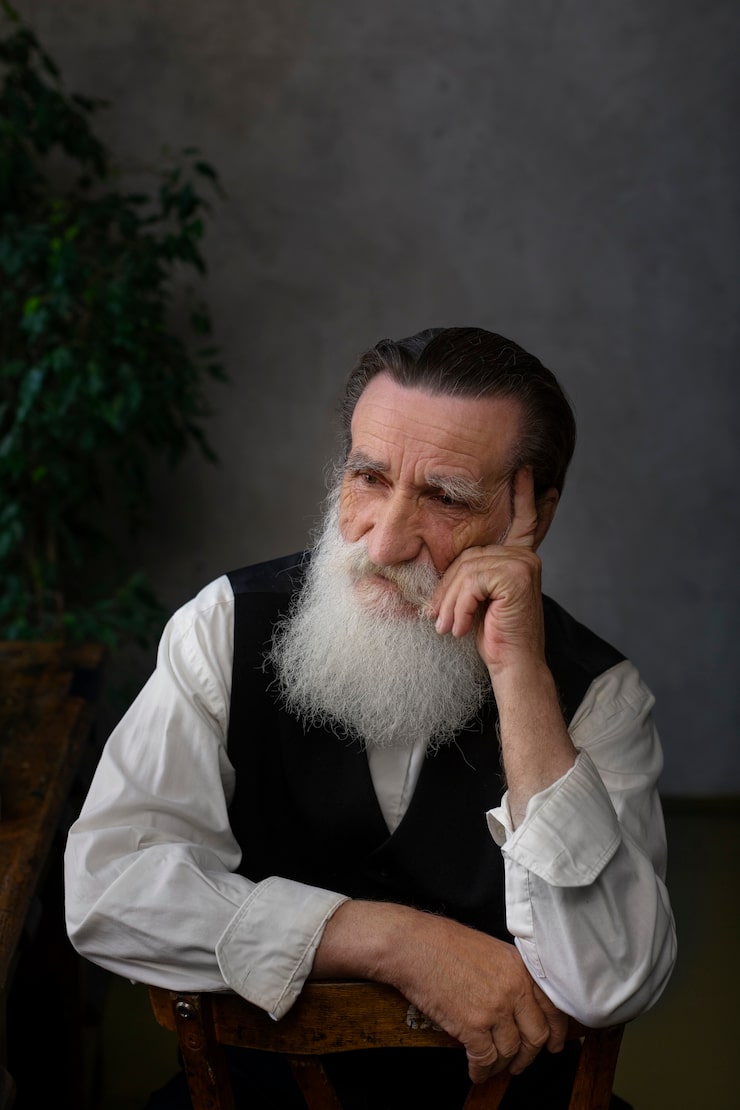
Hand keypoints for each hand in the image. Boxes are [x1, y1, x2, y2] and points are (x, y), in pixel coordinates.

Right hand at [313, 901, 567, 1083]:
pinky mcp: (472, 1027)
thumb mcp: (490, 950)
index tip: (555, 1044)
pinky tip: (475, 1072)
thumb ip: (511, 975)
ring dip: (502, 1065)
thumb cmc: (443, 943)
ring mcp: (494, 1009)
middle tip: (521, 1063)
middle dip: (529, 1055)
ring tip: (492, 1067)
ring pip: (511, 1052)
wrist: (412, 946)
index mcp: (520, 967)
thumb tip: (520, 1004)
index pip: (552, 1007)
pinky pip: (485, 1059)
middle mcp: (513, 989)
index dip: (557, 1031)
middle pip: (536, 1035)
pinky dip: (481, 1070)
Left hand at [431, 468, 545, 672]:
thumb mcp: (476, 597)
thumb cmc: (491, 635)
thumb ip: (471, 574)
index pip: (521, 522)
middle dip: (448, 590)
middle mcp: (524, 556)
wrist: (512, 666)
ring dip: (451, 603)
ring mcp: (522, 564)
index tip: (526, 471)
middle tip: (438, 620)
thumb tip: (451, 564)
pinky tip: (460, 627)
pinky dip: (458, 606)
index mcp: (517, 558)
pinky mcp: (515, 576)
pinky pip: (471, 582)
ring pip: (466, 570)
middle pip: (467, 556)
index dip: (523, 496)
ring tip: (448, 627)